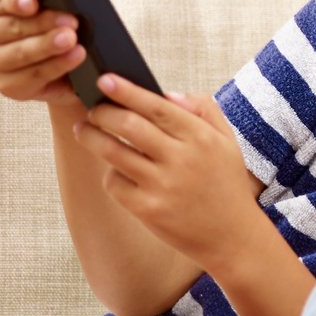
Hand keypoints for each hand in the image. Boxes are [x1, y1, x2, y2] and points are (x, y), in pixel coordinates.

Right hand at [0, 0, 84, 103]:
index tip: (33, 3)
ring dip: (48, 46)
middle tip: (72, 22)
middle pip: (13, 27)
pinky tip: (73, 57)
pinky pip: (34, 75)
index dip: (16, 0)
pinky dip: (57, 65)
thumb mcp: (46, 6)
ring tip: (72, 40)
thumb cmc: (49, 24)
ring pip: (21, 53)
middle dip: (44, 24)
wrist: (58, 60)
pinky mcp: (7, 85)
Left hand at [72, 75, 263, 269]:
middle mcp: (181, 158)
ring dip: (92, 137)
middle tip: (91, 106)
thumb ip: (204, 109)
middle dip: (103, 112)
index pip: (157, 106)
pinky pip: (115, 183)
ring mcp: (162, 185)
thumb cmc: (226, 183)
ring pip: (114, 152)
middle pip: (129, 125)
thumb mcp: (227, 141)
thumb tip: (166, 94)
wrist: (232, 236)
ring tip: (83, 129)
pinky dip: (110, 173)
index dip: (128, 91)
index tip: (105, 79)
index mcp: (201, 137)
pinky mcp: (147, 210)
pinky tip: (113, 168)